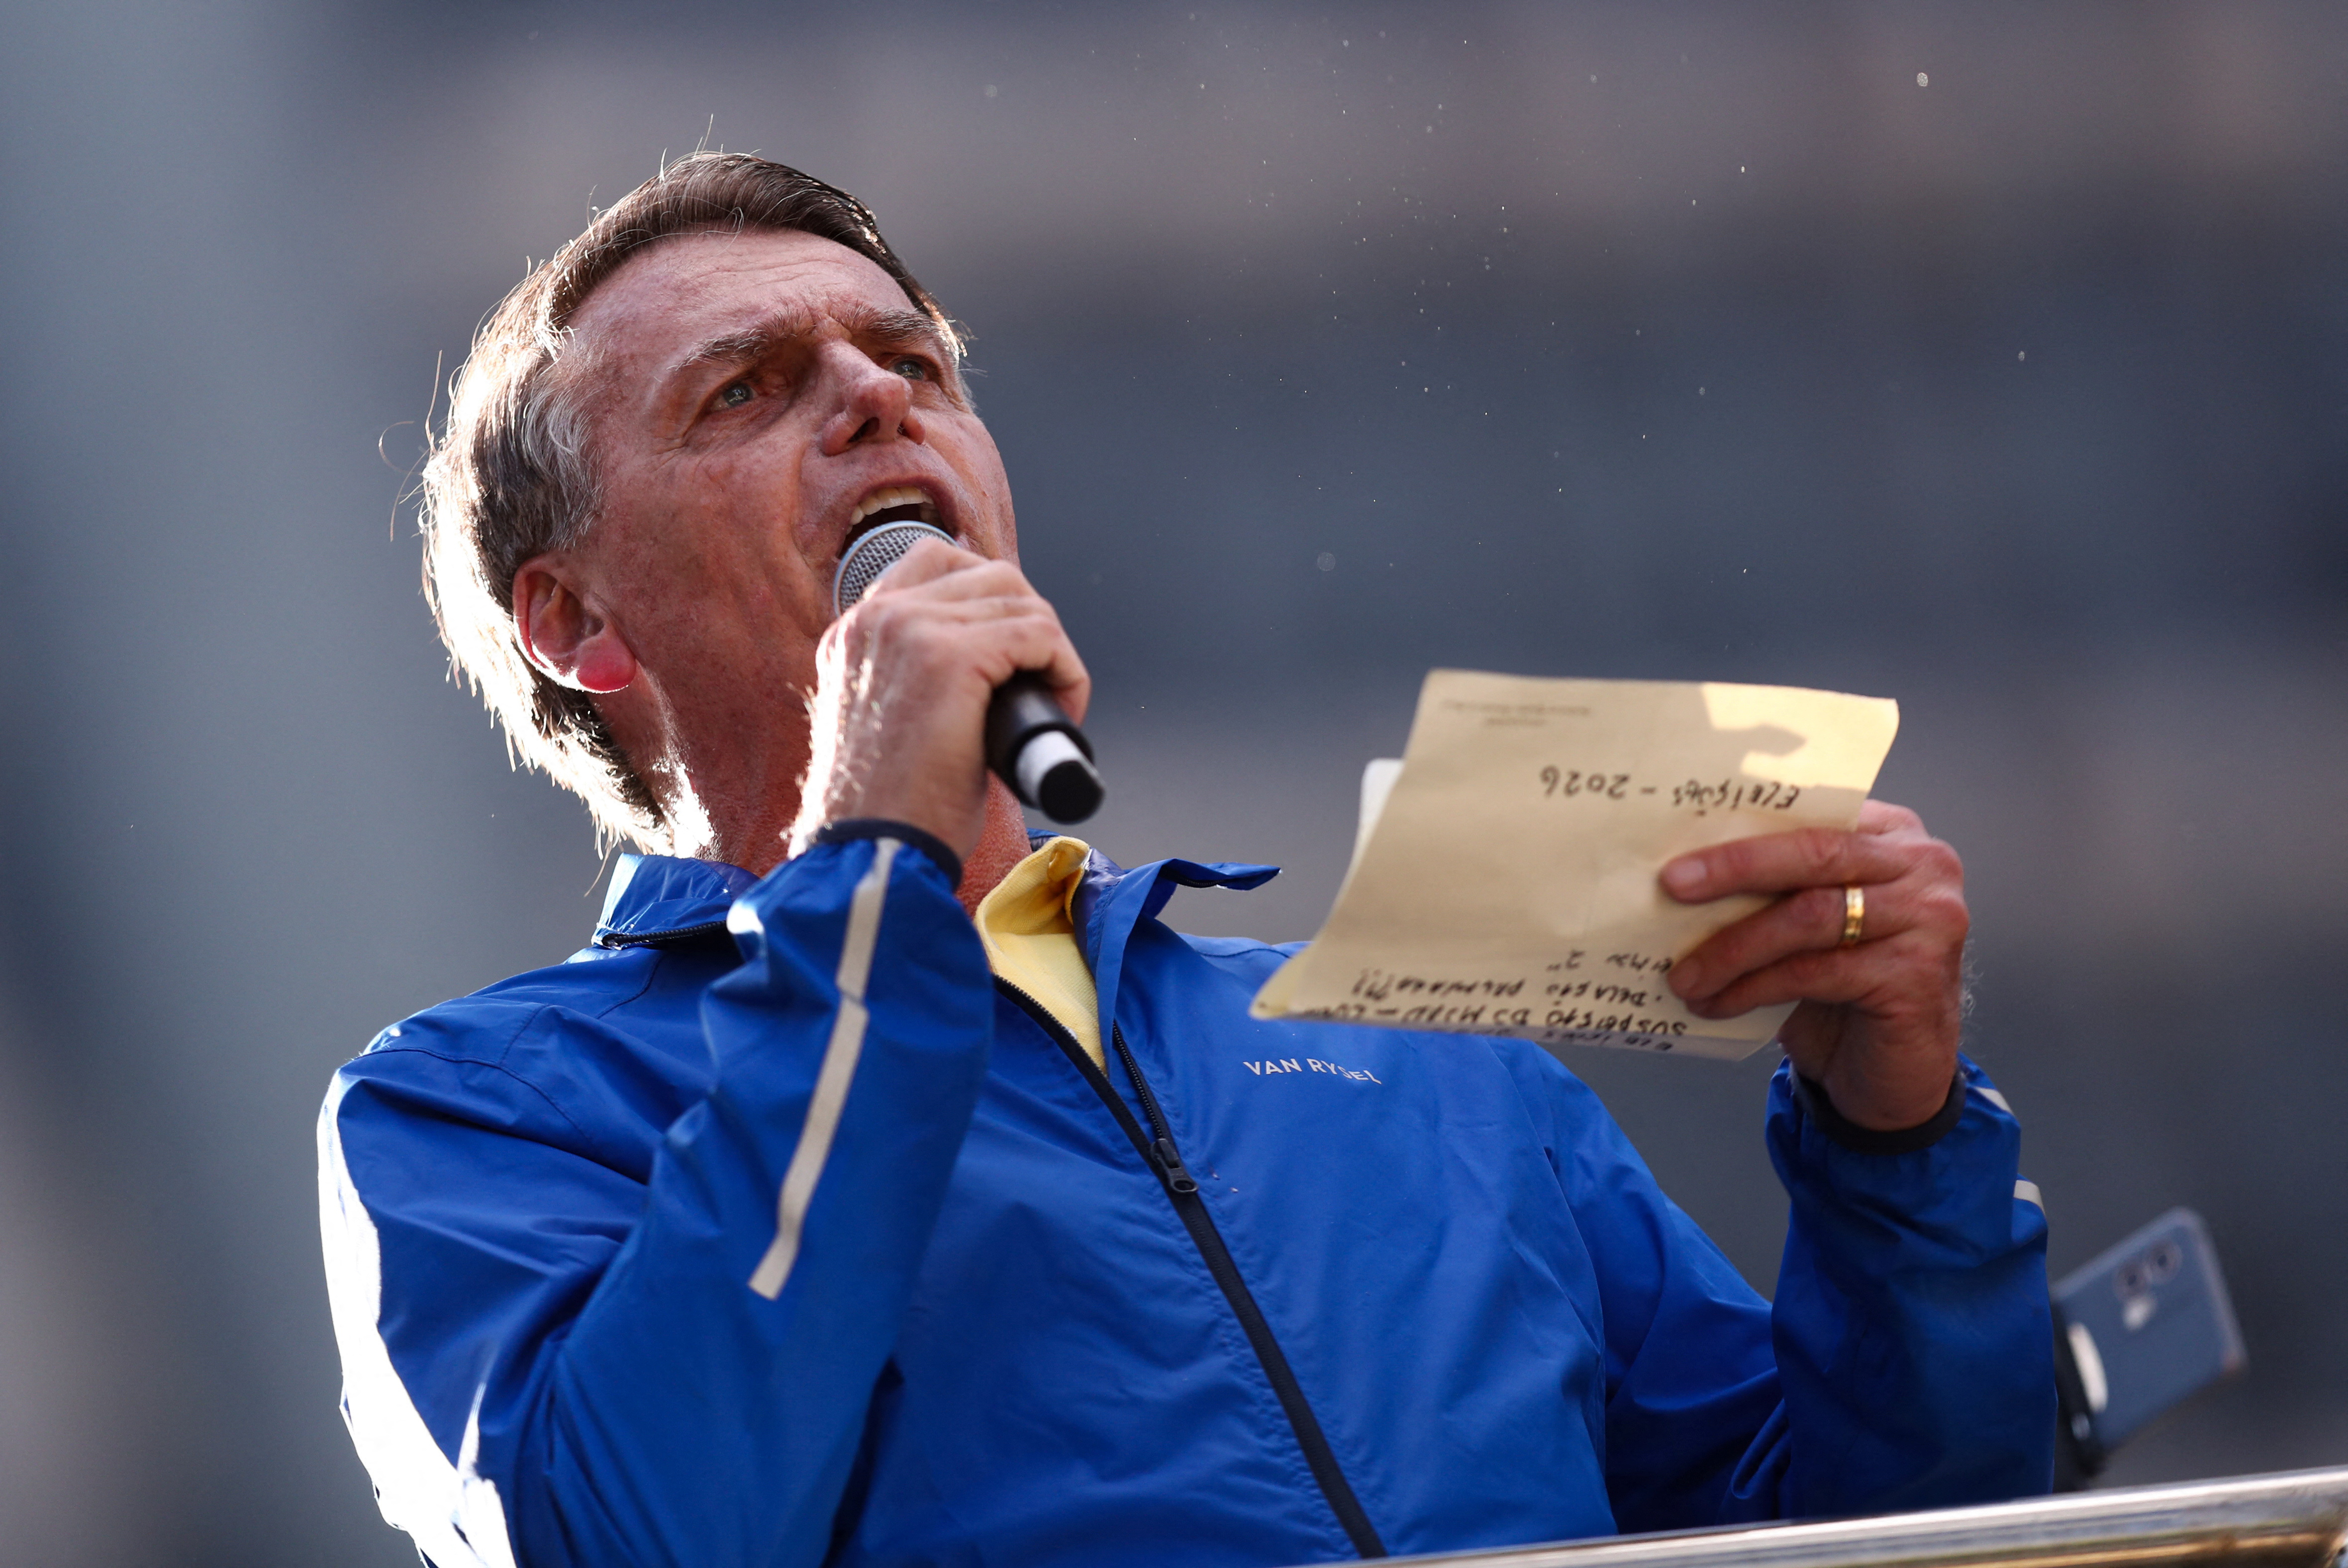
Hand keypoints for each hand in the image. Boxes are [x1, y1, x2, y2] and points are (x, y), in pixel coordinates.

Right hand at [787, 538, 1088, 862]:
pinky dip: (1067, 669)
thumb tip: (985, 666)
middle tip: (1040, 683)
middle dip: (1031, 623)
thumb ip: (912, 677)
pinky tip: (1064, 707)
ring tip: (1053, 703)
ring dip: (1053, 650)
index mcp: (855, 630)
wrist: (873, 851)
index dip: (993, 596)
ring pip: (1021, 601)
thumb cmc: (889, 807)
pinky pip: (1039, 633)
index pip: (936, 559)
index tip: (1015, 648)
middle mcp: (876, 618)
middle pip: (991, 575)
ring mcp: (911, 630)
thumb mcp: (888, 718)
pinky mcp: (950, 657)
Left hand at [1660, 801, 1967, 1130]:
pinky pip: (1814, 971)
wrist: (1896, 1072)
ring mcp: (1929, 919)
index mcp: (1891, 834)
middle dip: (1734, 868)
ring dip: (1733, 948)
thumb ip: (1777, 887)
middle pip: (1813, 853)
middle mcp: (1922, 866)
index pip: (1811, 814)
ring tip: (1685, 975)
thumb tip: (1686, 872)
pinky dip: (1754, 987)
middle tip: (1672, 886)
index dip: (1744, 827)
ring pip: (1809, 916)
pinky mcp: (1917, 974)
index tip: (1682, 842)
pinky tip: (1718, 1002)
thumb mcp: (1811, 925)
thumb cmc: (1847, 990)